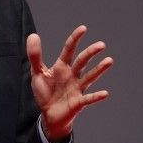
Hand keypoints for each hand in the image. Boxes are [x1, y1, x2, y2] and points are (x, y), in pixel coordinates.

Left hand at [27, 25, 111, 142]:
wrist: (48, 114)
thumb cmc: (45, 92)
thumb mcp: (37, 72)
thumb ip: (35, 55)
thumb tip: (33, 35)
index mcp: (62, 67)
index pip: (69, 50)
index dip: (75, 39)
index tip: (83, 28)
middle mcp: (72, 75)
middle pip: (82, 61)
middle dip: (90, 53)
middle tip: (101, 44)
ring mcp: (77, 88)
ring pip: (90, 77)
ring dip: (99, 70)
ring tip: (109, 61)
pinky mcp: (78, 102)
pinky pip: (88, 98)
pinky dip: (96, 96)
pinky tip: (105, 93)